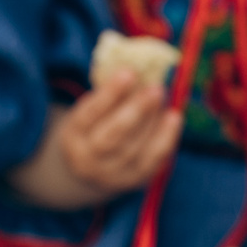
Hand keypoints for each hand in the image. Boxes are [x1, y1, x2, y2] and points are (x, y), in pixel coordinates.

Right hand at [5, 74, 182, 209]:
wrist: (87, 172)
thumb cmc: (93, 127)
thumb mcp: (89, 110)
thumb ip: (108, 91)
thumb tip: (138, 64)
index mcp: (72, 136)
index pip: (88, 115)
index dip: (110, 94)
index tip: (129, 72)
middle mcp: (87, 160)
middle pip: (113, 136)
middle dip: (136, 110)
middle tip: (155, 88)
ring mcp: (110, 175)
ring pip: (134, 148)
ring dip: (152, 120)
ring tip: (163, 95)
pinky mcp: (132, 182)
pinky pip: (151, 162)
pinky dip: (165, 139)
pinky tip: (174, 117)